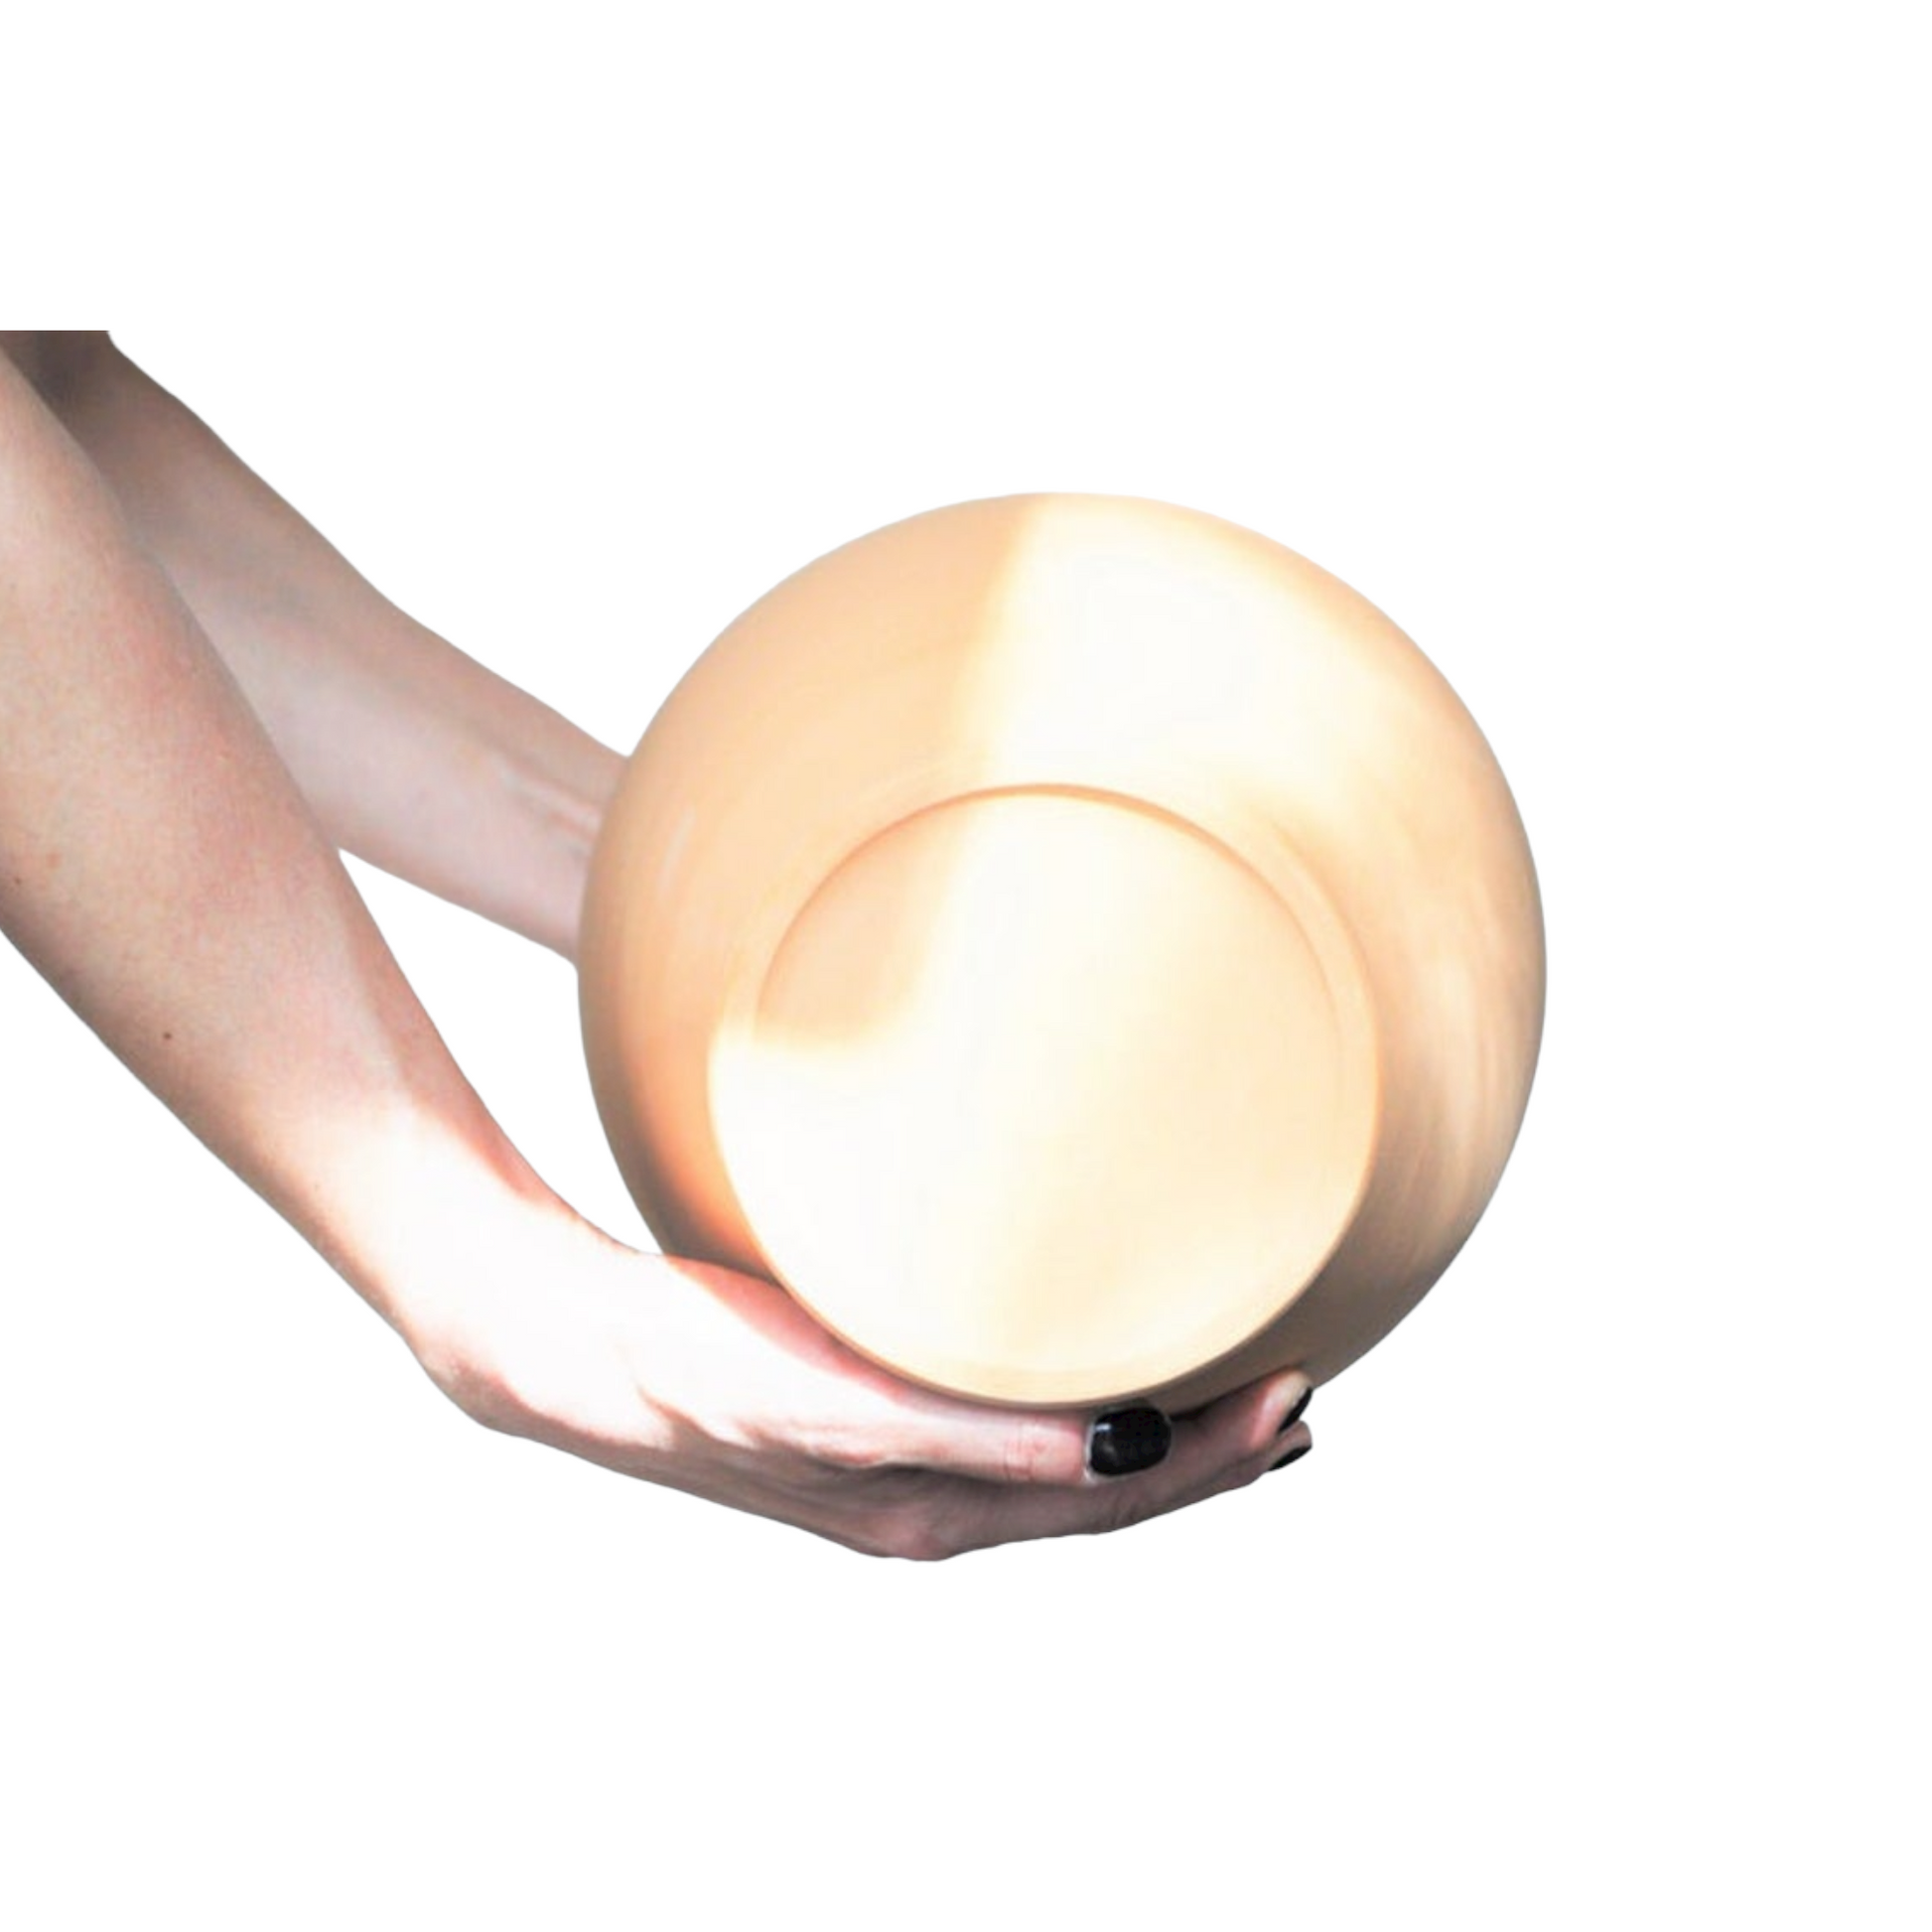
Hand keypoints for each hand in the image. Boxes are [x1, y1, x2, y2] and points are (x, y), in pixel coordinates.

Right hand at [402, 1213, 1314, 1559]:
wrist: (586, 1351)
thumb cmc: (700, 1366)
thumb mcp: (835, 1403)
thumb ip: (968, 1436)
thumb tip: (1111, 1458)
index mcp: (935, 1510)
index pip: (1115, 1502)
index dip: (1213, 1460)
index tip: (1300, 1396)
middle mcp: (936, 1506)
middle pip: (1111, 1498)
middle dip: (1214, 1458)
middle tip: (1302, 1401)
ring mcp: (908, 1473)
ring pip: (1073, 1474)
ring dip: (1164, 1447)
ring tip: (1239, 1414)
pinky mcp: (880, 1427)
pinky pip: (1020, 1439)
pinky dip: (1088, 1421)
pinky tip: (1098, 1391)